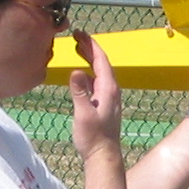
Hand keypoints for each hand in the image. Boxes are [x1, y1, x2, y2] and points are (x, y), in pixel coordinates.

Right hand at [67, 29, 122, 157]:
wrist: (103, 156)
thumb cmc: (93, 137)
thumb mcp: (83, 113)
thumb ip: (80, 92)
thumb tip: (76, 70)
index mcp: (108, 89)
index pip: (101, 60)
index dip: (91, 45)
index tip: (80, 33)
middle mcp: (111, 91)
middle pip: (101, 63)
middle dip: (90, 48)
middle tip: (77, 36)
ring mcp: (109, 98)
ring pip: (100, 72)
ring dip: (90, 59)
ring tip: (78, 48)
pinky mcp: (105, 104)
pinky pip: (98, 81)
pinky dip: (89, 72)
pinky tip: (81, 74)